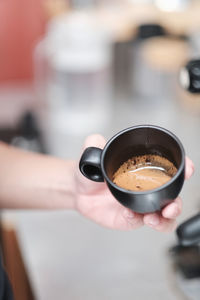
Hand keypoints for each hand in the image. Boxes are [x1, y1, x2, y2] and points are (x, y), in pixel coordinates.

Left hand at [75, 134, 193, 231]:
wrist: (78, 190)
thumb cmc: (91, 171)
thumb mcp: (92, 155)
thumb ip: (93, 144)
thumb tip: (96, 140)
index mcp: (144, 170)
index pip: (170, 170)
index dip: (183, 169)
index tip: (187, 169)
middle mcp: (146, 189)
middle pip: (171, 198)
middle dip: (177, 204)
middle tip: (170, 206)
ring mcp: (139, 205)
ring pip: (162, 217)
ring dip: (164, 220)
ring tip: (154, 218)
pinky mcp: (128, 218)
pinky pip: (138, 222)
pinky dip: (137, 220)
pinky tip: (130, 215)